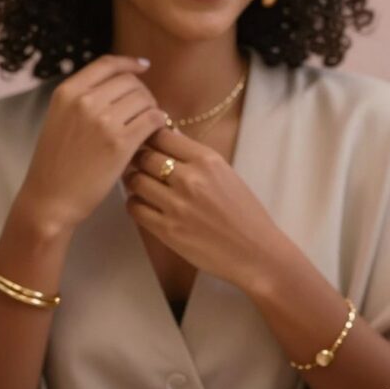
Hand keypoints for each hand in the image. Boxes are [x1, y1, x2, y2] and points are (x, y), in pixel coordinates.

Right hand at [19, 55, 167, 230]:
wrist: (50, 199)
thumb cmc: (56, 164)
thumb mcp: (60, 119)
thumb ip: (84, 100)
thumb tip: (121, 86)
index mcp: (67, 92)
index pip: (107, 64)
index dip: (130, 63)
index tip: (143, 67)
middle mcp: (85, 101)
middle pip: (131, 82)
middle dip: (143, 94)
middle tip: (144, 111)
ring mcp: (103, 121)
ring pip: (145, 99)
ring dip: (152, 110)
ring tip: (147, 126)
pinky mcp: (120, 143)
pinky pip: (153, 120)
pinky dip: (159, 124)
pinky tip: (155, 134)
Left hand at [124, 129, 288, 289]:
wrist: (256, 252)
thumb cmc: (245, 214)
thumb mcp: (226, 174)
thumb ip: (196, 158)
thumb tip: (170, 137)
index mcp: (207, 160)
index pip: (162, 136)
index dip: (149, 137)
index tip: (147, 143)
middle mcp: (190, 179)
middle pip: (144, 156)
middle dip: (137, 158)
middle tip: (137, 164)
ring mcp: (177, 205)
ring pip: (135, 181)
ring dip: (133, 181)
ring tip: (140, 185)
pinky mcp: (167, 230)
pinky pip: (135, 208)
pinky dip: (135, 204)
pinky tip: (143, 205)